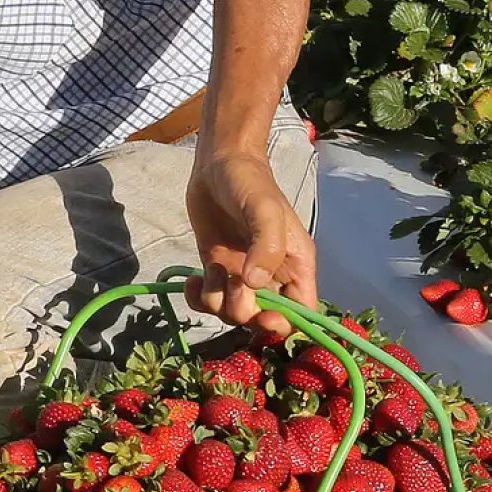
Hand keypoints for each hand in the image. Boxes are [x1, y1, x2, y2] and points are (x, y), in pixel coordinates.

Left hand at [184, 151, 316, 336]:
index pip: (300, 314)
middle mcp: (270, 277)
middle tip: (230, 286)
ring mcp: (241, 275)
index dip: (284, 326)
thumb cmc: (251, 184)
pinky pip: (208, 299)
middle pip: (262, 320)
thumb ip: (266, 246)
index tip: (262, 317)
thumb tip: (255, 284)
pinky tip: (191, 279)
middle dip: (244, 313)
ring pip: (232, 313)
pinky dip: (197, 297)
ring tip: (209, 273)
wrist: (218, 165)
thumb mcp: (265, 211)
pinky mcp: (215, 268)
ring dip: (217, 303)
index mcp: (295, 267)